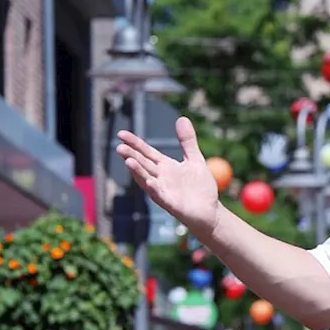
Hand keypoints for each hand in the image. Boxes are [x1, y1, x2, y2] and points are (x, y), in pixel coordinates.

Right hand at [116, 117, 219, 235]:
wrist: (210, 211)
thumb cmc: (200, 187)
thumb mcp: (194, 159)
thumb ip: (187, 141)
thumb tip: (182, 118)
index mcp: (165, 166)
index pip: (146, 152)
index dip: (134, 143)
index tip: (121, 134)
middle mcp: (160, 178)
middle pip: (143, 165)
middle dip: (131, 156)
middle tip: (119, 147)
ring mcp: (164, 191)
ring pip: (147, 180)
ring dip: (138, 172)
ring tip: (128, 162)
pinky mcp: (172, 204)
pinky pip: (161, 197)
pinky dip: (155, 190)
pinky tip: (149, 182)